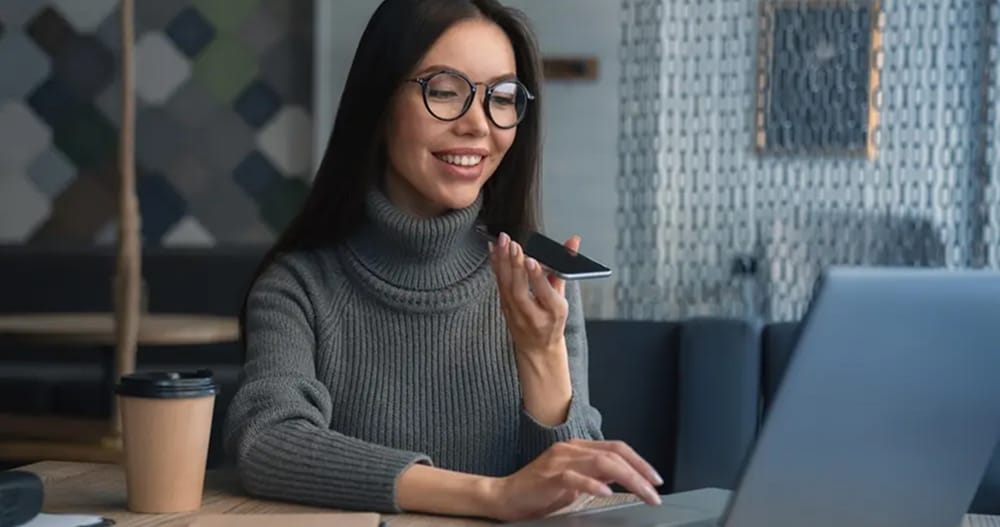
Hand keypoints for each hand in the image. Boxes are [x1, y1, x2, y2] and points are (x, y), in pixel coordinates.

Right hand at [484, 439, 663, 521]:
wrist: (505, 496)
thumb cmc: (539, 491)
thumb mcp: (574, 481)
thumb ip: (596, 475)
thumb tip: (624, 478)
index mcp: (578, 448)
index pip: (616, 448)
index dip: (640, 461)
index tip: (655, 479)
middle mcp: (571, 449)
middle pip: (614, 455)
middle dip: (640, 473)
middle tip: (655, 491)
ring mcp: (559, 461)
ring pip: (602, 463)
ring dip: (628, 479)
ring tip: (643, 494)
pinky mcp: (549, 476)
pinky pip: (575, 477)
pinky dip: (594, 485)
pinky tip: (607, 494)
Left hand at [490, 232, 580, 355]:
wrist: (537, 347)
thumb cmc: (553, 321)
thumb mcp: (564, 297)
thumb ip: (565, 268)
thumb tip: (572, 242)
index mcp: (553, 312)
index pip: (544, 293)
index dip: (537, 276)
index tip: (531, 260)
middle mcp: (532, 314)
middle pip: (520, 289)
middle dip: (516, 265)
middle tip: (513, 244)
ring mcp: (515, 313)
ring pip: (506, 286)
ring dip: (503, 262)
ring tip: (502, 242)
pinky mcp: (504, 308)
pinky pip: (499, 285)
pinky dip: (496, 266)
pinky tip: (494, 251)